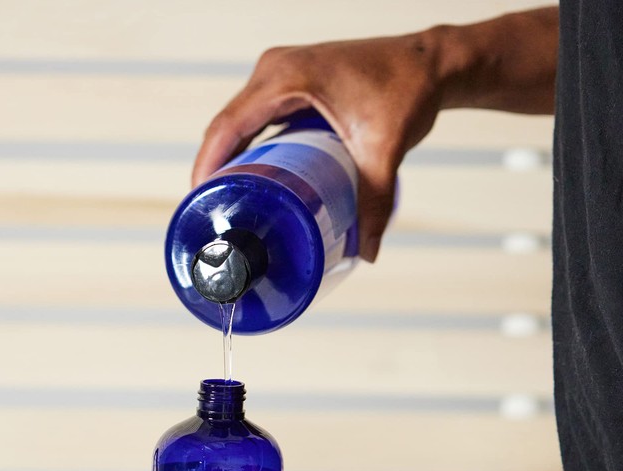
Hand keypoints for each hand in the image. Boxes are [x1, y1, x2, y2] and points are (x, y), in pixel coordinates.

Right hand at [192, 9, 558, 262]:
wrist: (430, 62)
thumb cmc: (407, 87)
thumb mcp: (385, 148)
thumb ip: (374, 200)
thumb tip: (366, 250)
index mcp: (285, 78)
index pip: (227, 126)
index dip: (205, 166)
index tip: (198, 203)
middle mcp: (275, 70)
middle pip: (225, 127)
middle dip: (212, 170)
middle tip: (211, 214)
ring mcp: (280, 74)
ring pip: (237, 122)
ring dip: (227, 159)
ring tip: (225, 202)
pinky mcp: (289, 84)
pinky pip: (254, 118)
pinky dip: (246, 147)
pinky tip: (251, 178)